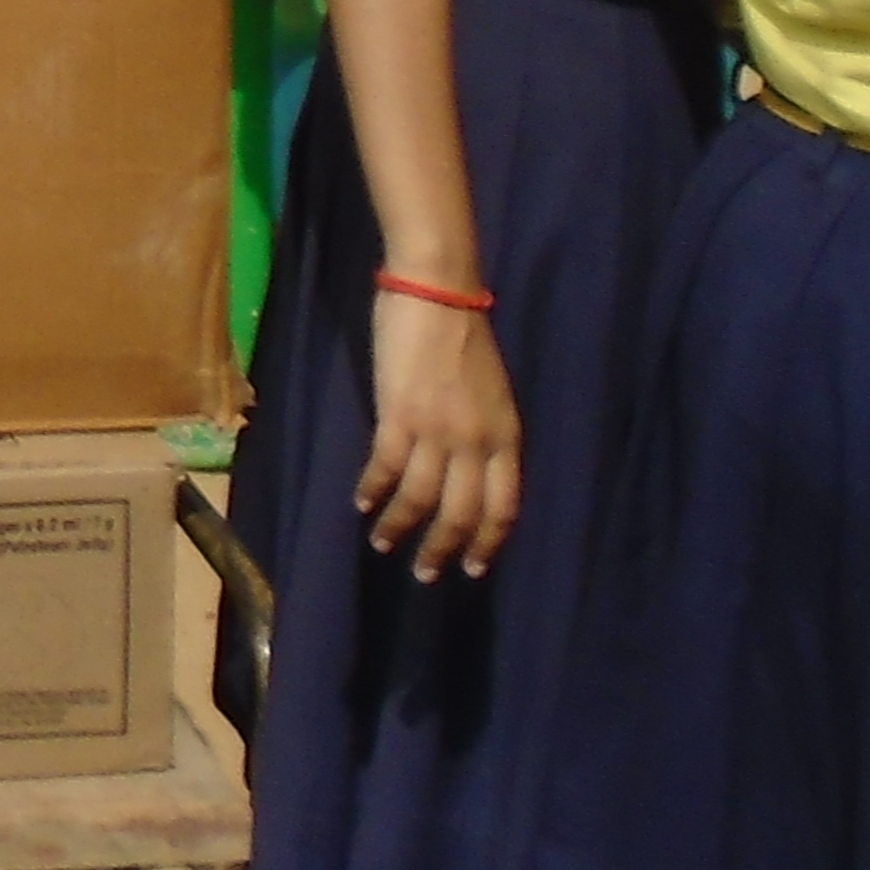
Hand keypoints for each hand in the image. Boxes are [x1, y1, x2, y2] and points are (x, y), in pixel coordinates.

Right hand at [357, 288, 523, 581]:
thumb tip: (468, 475)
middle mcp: (477, 442)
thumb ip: (486, 435)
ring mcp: (438, 430)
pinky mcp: (399, 414)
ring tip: (384, 544)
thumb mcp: (493, 395)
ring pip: (420, 498)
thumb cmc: (464, 339)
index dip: (487, 543)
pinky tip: (362, 503)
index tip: (473, 568)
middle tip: (425, 574)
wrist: (437, 294)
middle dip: (442, 550)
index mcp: (507, 437)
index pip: (503, 508)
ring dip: (400, 527)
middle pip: (462, 514)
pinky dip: (374, 490)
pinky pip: (387, 467)